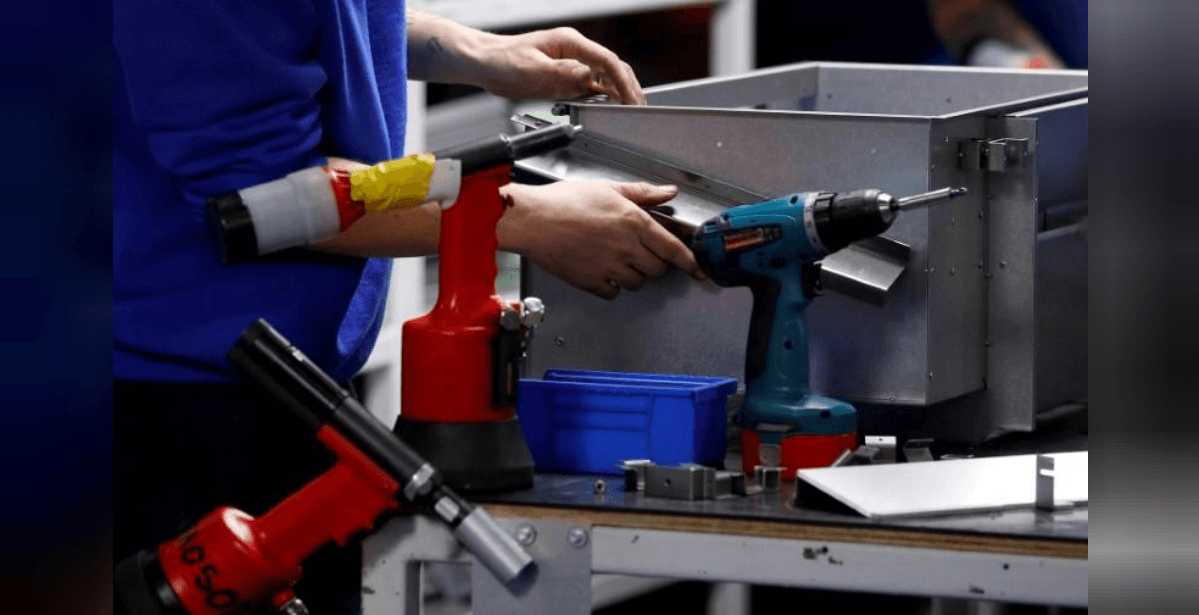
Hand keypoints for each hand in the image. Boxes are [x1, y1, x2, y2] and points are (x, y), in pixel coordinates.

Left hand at [406, 12, 644, 104]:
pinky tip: (609, 107)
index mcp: (570, 43)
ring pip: (604, 77)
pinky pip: (589, 86)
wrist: (484, 62)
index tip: (632, 98)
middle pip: (611, 67)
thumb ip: (562, 73)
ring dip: (619, 92)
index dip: (623, 81)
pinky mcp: (563, 75)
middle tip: (639, 107)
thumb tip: (588, 77)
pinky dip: (602, 97)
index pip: (607, 61)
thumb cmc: (501, 60)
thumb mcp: (532, 69)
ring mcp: (570, 63)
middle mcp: (574, 51)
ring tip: (631, 109)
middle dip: (628, 86)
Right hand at [498, 180, 705, 298]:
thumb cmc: (563, 202)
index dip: (689, 262)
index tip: (697, 271)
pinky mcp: (591, 282)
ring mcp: (609, 267)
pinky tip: (603, 271)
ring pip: (637, 283)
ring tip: (619, 260)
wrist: (532, 220)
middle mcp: (626, 247)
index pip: (672, 248)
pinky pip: (613, 293)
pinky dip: (613, 286)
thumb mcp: (607, 188)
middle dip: (655, 263)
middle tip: (642, 253)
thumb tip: (667, 192)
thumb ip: (642, 193)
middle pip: (657, 269)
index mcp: (633, 222)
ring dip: (635, 275)